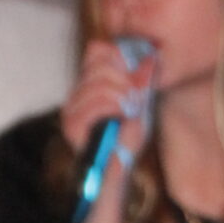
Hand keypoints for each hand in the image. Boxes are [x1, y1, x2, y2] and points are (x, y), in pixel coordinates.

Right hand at [58, 39, 156, 170]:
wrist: (117, 171)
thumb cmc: (127, 142)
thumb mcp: (140, 105)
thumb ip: (142, 82)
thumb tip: (151, 58)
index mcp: (90, 85)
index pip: (97, 51)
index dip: (119, 57)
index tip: (134, 78)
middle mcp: (76, 93)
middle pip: (98, 62)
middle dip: (124, 77)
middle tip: (134, 98)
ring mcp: (71, 108)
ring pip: (99, 82)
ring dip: (122, 94)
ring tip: (129, 110)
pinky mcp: (71, 124)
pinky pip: (95, 102)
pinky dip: (114, 106)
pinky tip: (122, 115)